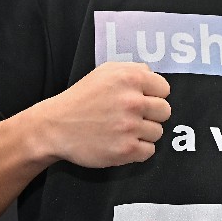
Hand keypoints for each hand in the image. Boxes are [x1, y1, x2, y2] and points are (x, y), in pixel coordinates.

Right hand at [33, 62, 171, 168]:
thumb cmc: (82, 98)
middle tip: (133, 117)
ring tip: (124, 130)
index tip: (140, 100)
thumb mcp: (106, 71)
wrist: (56, 126)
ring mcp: (130, 127)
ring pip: (158, 132)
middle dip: (151, 115)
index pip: (164, 89)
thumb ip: (134, 69)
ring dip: (144, 133)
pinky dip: (139, 149)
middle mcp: (132, 101)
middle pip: (165, 111)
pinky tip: (123, 142)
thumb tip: (153, 76)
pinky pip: (149, 151)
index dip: (153, 95)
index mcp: (130, 78)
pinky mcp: (125, 150)